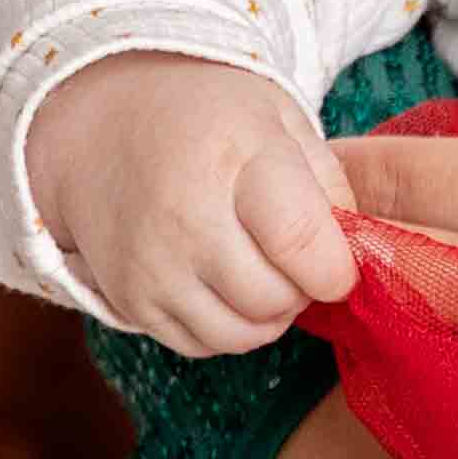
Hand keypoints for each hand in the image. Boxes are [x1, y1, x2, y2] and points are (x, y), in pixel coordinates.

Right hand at [22, 50, 359, 357]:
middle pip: (275, 298)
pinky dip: (228, 326)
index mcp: (234, 159)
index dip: (338, 266)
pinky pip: (202, 345)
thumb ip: (328, 176)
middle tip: (298, 258)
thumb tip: (357, 245)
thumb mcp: (276, 114)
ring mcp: (152, 267)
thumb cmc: (203, 113)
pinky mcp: (128, 301)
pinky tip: (226, 284)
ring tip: (264, 269)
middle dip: (305, 289)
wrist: (100, 122)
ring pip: (241, 335)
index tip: (341, 260)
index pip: (302, 241)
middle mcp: (186, 220)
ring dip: (269, 315)